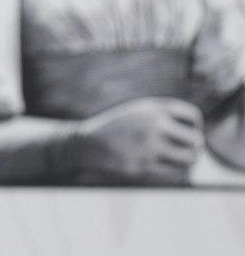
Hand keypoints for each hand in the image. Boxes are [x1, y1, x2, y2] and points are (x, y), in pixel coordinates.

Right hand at [71, 97, 203, 183]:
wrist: (87, 143)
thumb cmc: (118, 127)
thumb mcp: (139, 112)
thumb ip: (165, 116)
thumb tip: (196, 134)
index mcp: (153, 108)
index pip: (193, 117)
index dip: (195, 126)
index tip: (186, 132)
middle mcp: (153, 125)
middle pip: (195, 140)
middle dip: (195, 146)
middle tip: (190, 151)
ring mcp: (148, 146)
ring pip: (188, 159)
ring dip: (190, 161)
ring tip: (185, 161)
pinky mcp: (143, 166)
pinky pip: (174, 173)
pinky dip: (178, 172)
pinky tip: (172, 169)